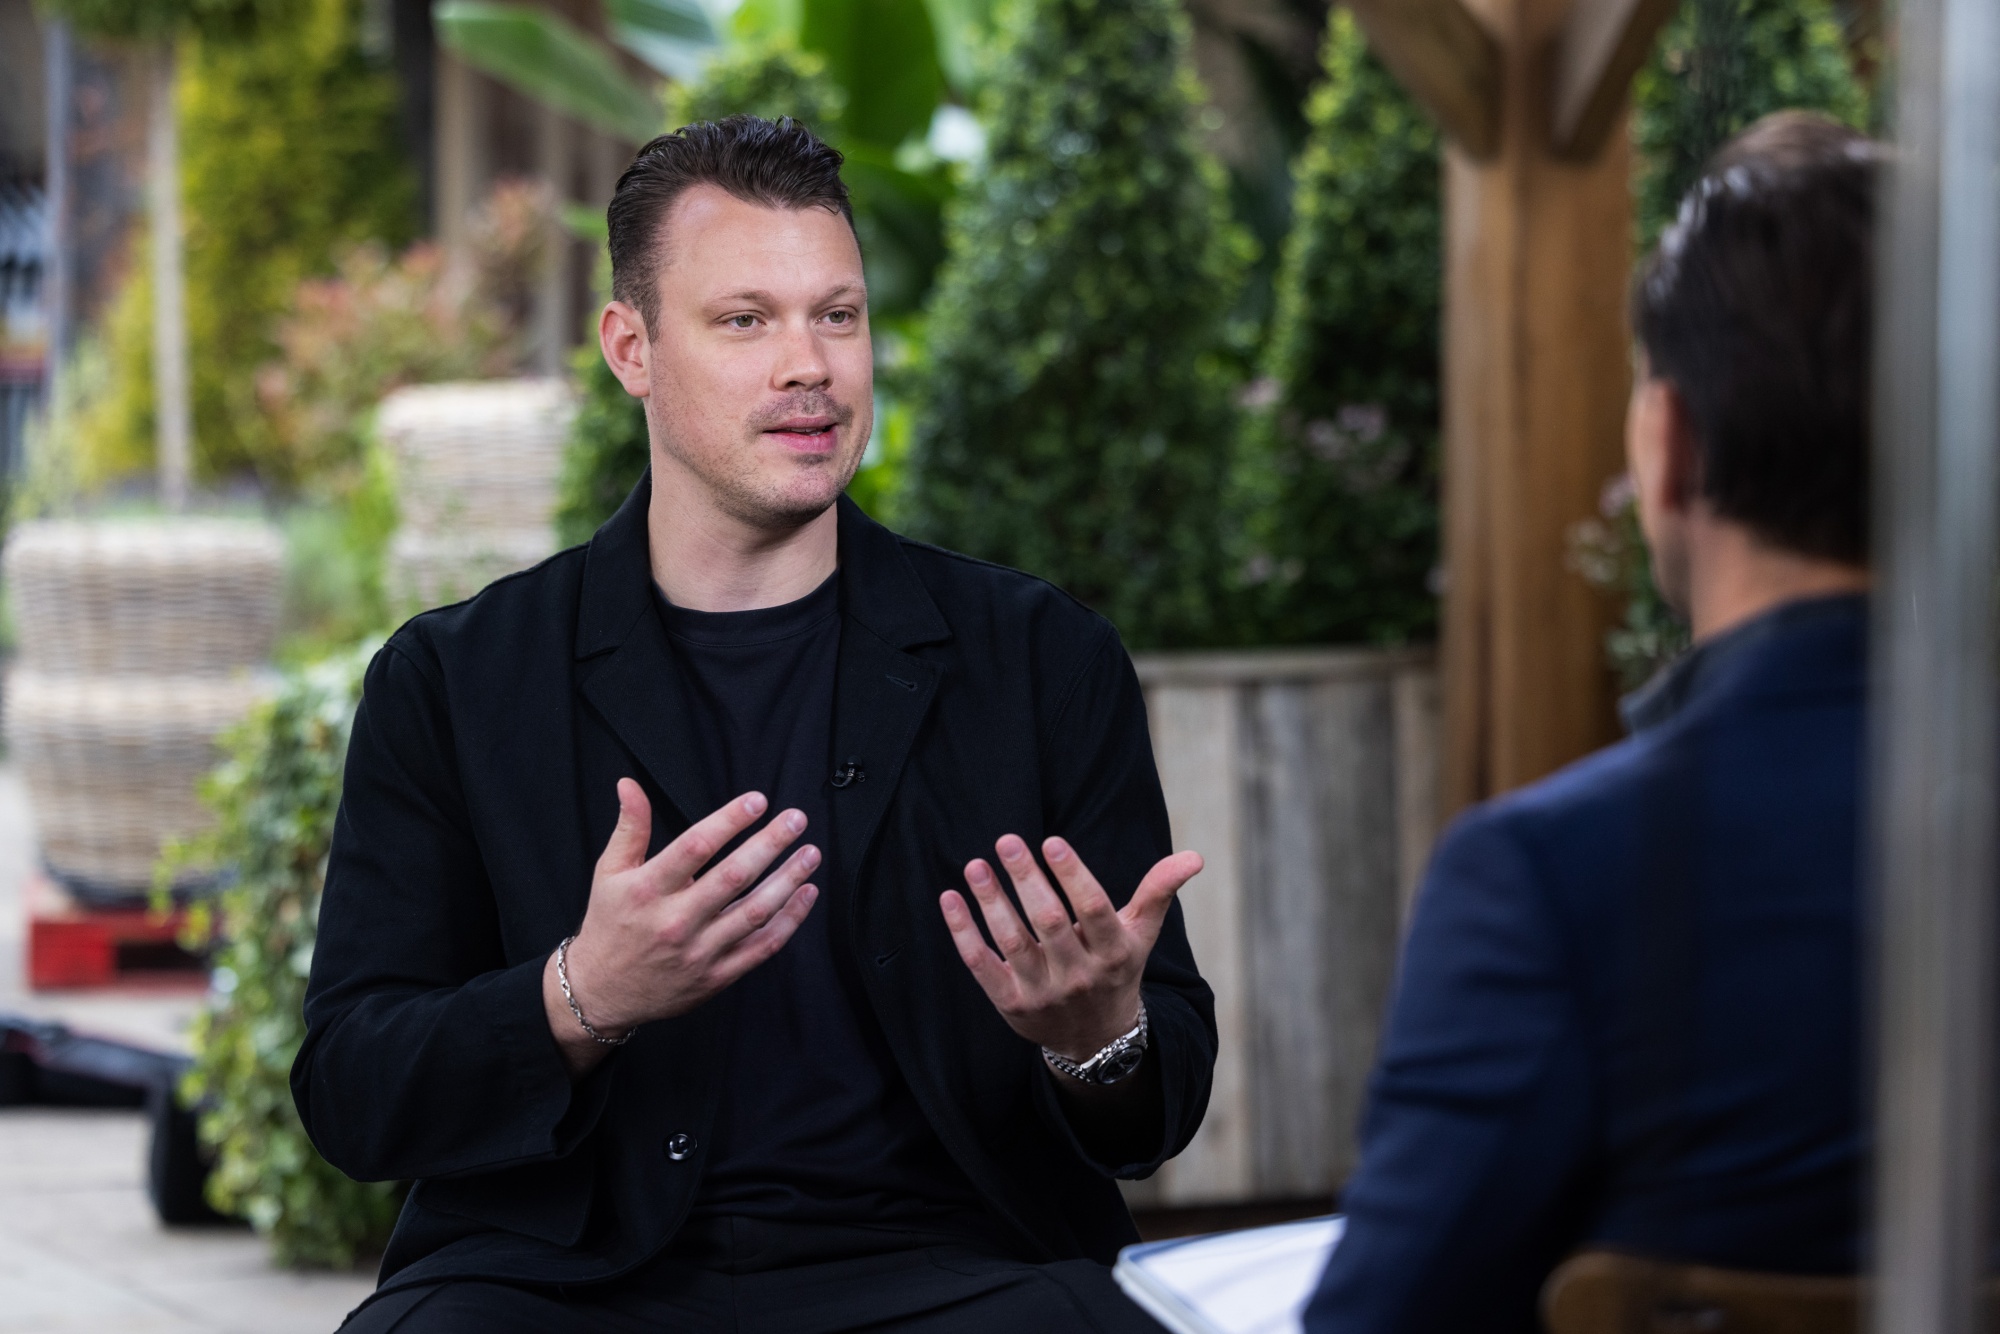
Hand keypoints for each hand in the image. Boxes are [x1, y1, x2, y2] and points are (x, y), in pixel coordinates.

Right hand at [544, 779, 818, 1075]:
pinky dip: (789, 920)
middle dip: (770, 843)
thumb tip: (629, 783)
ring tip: (811, 853)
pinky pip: (762, 946)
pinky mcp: (716, 976)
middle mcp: (675, 921)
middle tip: (797, 818)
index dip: (729, 821)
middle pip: (733, 876)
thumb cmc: (609, 924)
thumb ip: (629, 827)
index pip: (695, 847)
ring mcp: (699, 952)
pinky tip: (806, 894)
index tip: (758, 801)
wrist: (603, 992)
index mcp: (647, 890)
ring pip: (754, 912)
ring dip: (788, 880)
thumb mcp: (609, 872)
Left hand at [940, 834, 1202, 1063]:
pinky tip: (951, 899)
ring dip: (991, 902)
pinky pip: (982, 966)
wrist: (1096, 1040)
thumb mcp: (1142, 935)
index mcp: (1114, 953)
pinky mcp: (1012, 1005)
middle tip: (1008, 840)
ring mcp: (1044, 993)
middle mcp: (1080, 976)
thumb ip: (1159, 891)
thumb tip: (1194, 856)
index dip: (1074, 876)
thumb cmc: (1117, 970)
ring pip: (1013, 943)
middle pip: (1050, 923)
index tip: (1053, 842)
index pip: (1094, 911)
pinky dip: (963, 934)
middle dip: (1027, 880)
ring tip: (976, 865)